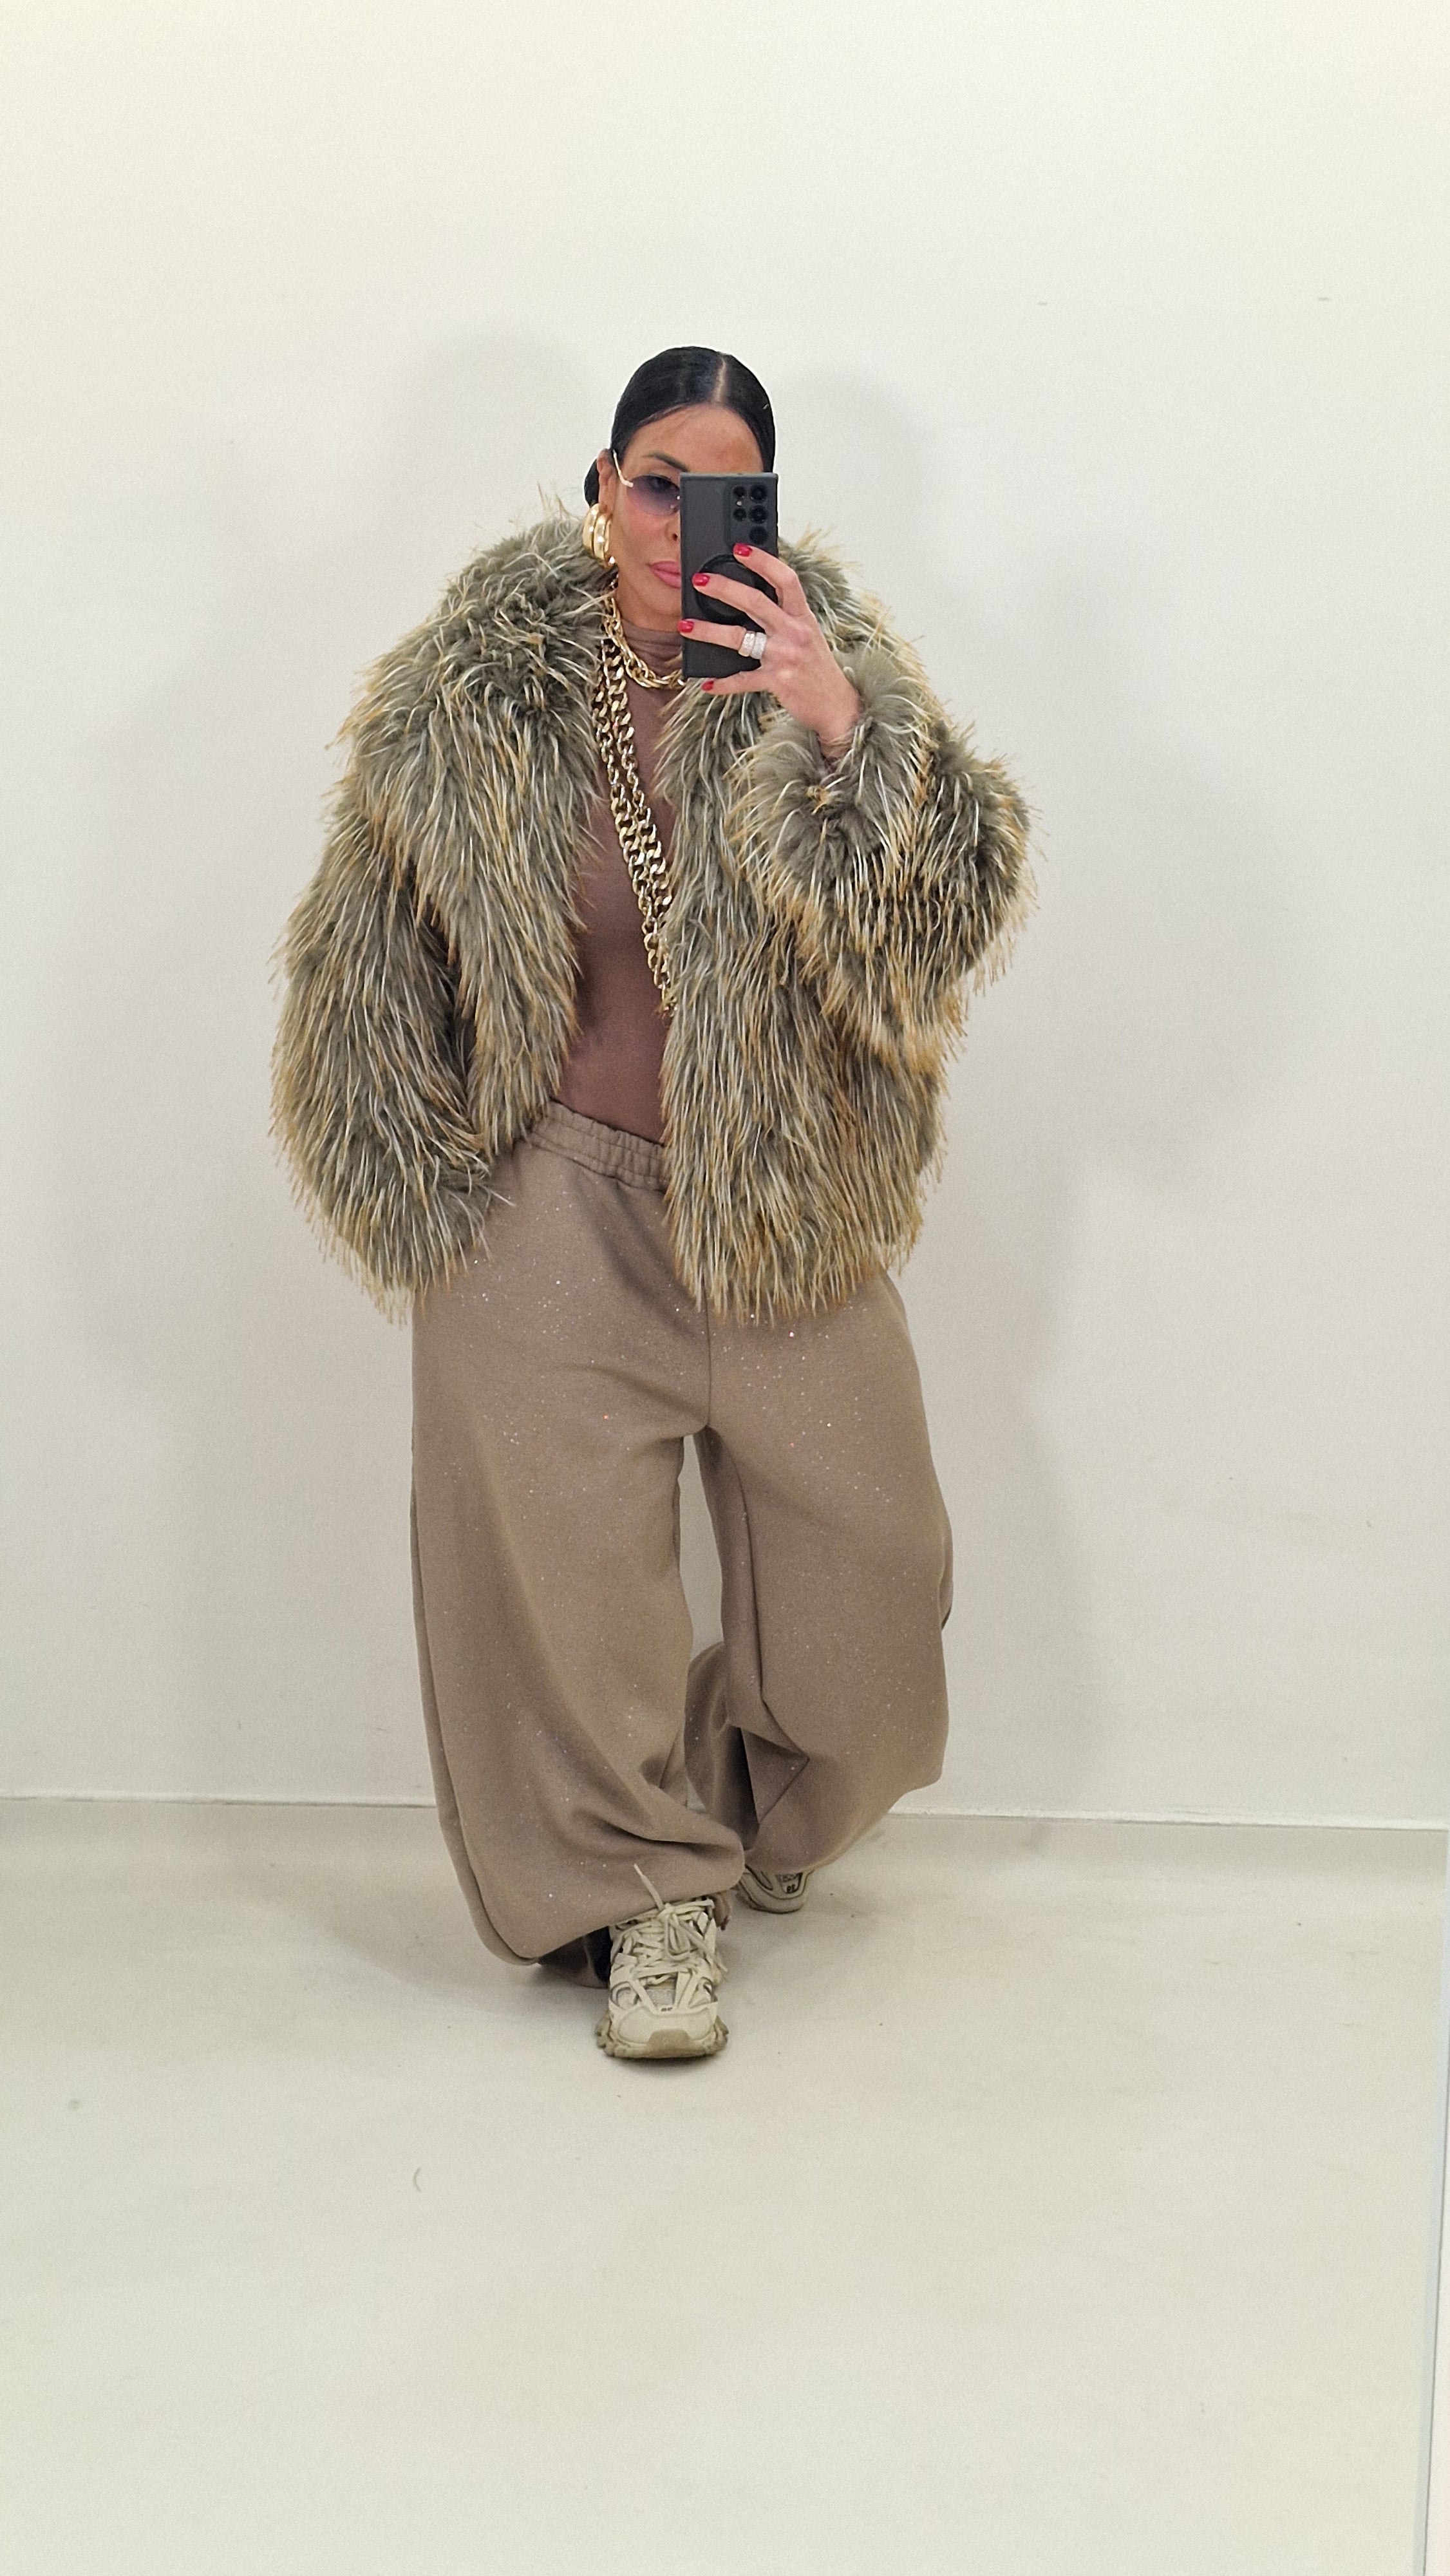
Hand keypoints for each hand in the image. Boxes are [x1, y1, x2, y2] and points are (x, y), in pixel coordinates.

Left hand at [680, 546, 862, 756]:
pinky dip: (723, 683)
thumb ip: (785, 615)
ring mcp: (785, 657)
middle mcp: (795, 632)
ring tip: (685, 626)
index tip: (739, 549)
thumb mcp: (807, 634)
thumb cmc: (817, 667)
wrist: (836, 705)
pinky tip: (707, 683)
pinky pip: (743, 680)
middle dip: (724, 588)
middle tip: (699, 581)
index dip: (763, 561)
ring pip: (740, 638)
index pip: (785, 579)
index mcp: (803, 616)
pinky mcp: (777, 682)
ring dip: (708, 631)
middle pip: (755, 601)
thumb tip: (750, 597)